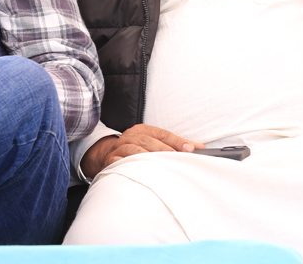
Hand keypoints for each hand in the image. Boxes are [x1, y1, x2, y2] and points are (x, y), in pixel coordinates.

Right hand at [80, 124, 204, 179]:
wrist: (103, 155)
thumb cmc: (135, 151)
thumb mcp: (153, 144)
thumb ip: (175, 146)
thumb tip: (199, 148)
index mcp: (143, 130)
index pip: (163, 134)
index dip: (177, 141)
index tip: (190, 149)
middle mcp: (131, 136)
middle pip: (149, 141)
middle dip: (164, 150)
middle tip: (178, 158)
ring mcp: (119, 148)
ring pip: (135, 151)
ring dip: (148, 158)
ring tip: (162, 166)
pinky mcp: (111, 161)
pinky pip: (120, 163)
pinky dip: (130, 166)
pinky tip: (140, 172)